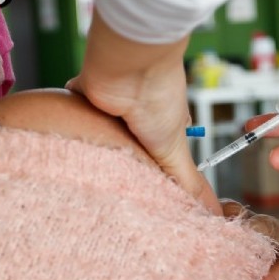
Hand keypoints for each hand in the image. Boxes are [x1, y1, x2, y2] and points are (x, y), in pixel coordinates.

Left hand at [68, 12, 220, 214]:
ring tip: (84, 172)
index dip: (148, 171)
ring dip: (92, 146)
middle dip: (116, 164)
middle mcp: (133, 114)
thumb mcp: (176, 152)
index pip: (154, 154)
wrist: (128, 67)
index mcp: (159, 124)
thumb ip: (189, 184)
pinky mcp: (84, 95)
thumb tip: (213, 212)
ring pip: (97, 134)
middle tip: (108, 189)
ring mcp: (108, 105)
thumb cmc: (158, 98)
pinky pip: (72, 112)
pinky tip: (65, 142)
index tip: (140, 194)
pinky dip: (70, 123)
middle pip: (123, 148)